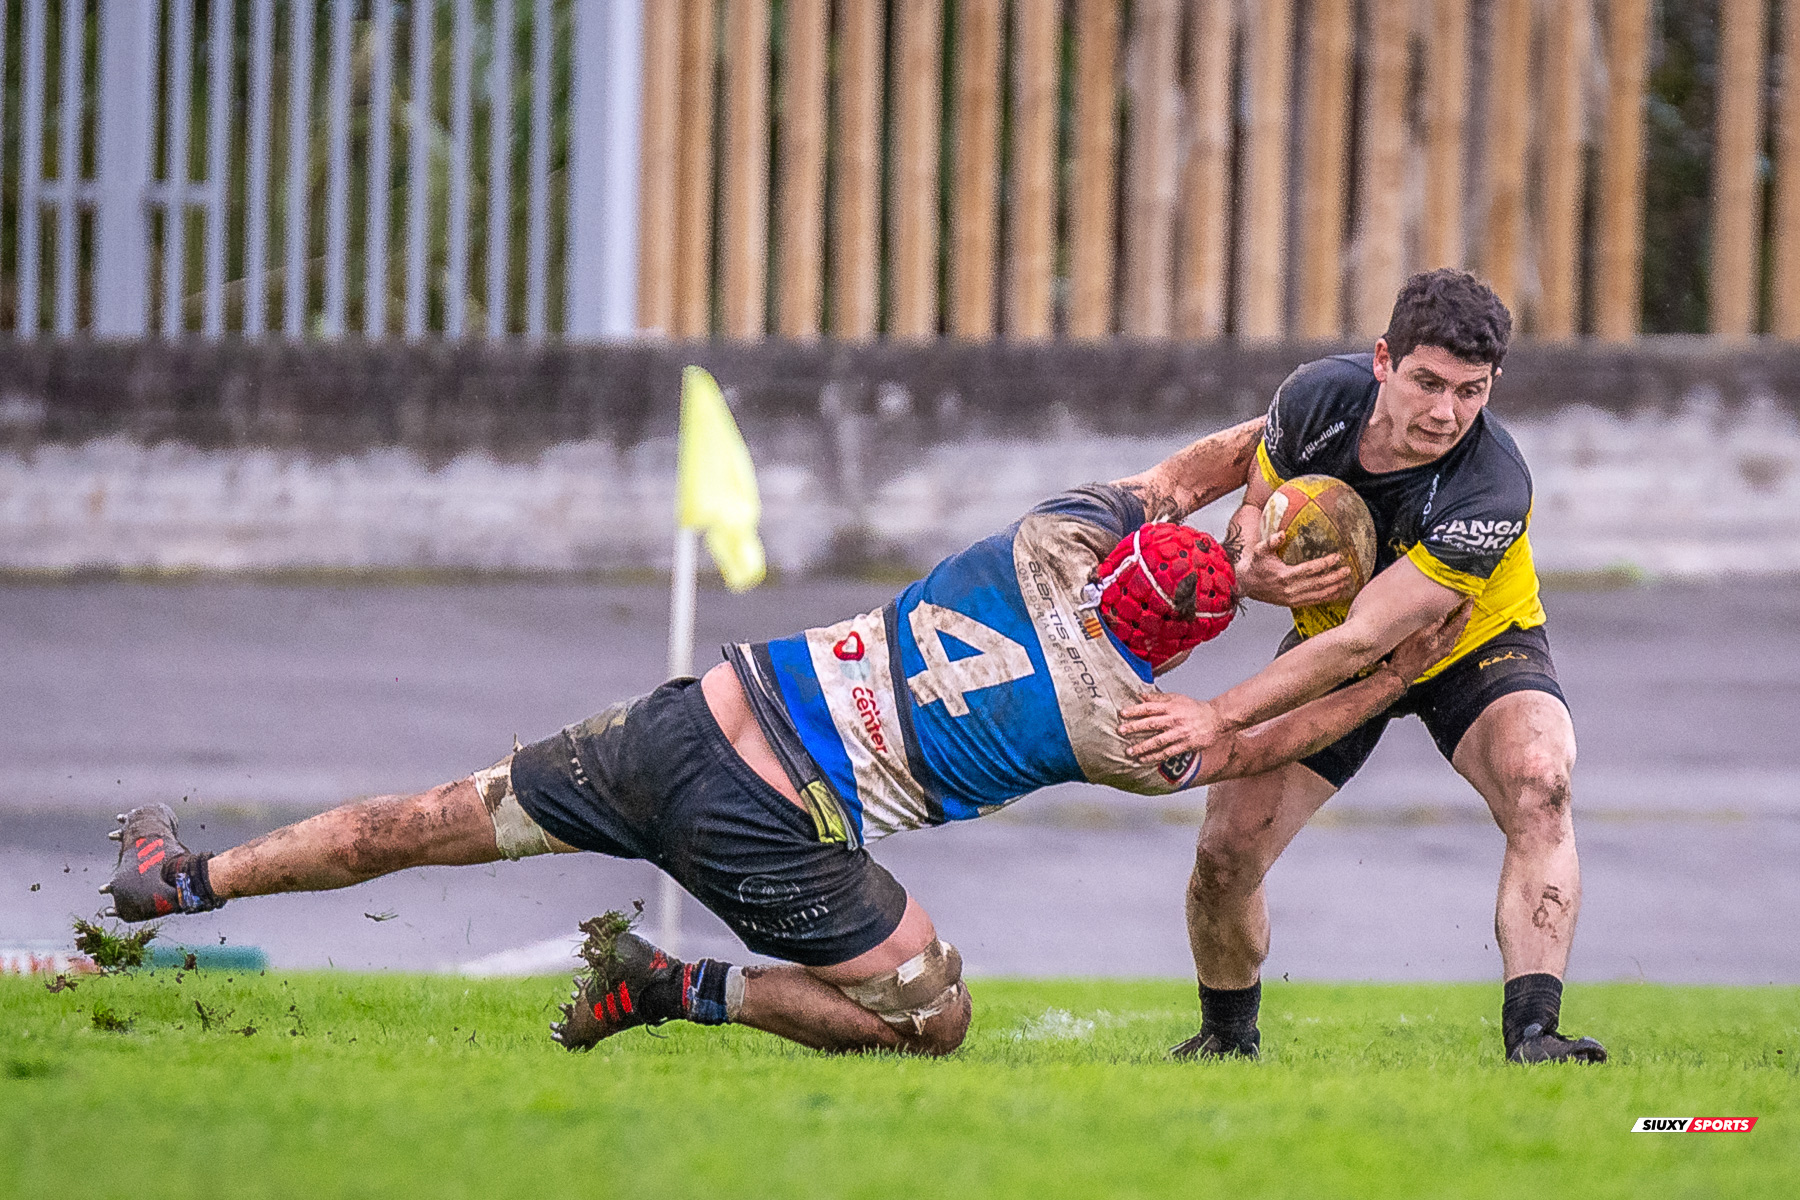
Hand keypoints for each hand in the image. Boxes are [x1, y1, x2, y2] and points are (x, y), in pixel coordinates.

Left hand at [1119, 693, 1228, 762]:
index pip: (1149, 707)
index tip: (1122, 714)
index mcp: (1170, 707)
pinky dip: (1154, 757)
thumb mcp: (1176, 698)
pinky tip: (1143, 759)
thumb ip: (1158, 698)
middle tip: (1120, 731)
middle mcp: (1174, 719)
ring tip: (1129, 751)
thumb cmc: (1194, 708)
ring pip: (1158, 740)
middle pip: (1151, 723)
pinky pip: (1167, 752)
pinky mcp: (1185, 745)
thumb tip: (1141, 696)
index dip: (1135, 710)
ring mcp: (1179, 733)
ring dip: (1142, 746)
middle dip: (1134, 727)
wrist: (1216, 718)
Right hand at [1235, 526, 1353, 607]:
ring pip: (1318, 595)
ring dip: (1334, 589)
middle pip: (1318, 584)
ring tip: (1346, 582)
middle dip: (1335, 577)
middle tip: (1347, 570)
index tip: (1337, 557)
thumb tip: (1282, 534)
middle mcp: (1290, 589)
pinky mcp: (1292, 603)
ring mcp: (1292, 598)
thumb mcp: (1260, 551)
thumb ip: (1271, 542)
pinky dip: (1327, 598)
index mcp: (1284, 576)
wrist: (1246, 584)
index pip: (1310, 569)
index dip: (1325, 563)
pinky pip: (1313, 602)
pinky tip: (1336, 593)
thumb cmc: (1255, 566)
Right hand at [1384, 600, 1473, 682]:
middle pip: (1460, 626)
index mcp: (1446, 639)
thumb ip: (1434, 623)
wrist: (1402, 673)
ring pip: (1455, 631)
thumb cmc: (1408, 654)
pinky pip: (1448, 636)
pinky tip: (1445, 624)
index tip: (1470, 597)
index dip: (1466, 608)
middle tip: (1466, 601)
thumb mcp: (1421, 634)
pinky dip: (1450, 627)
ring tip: (1457, 609)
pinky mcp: (1437, 653)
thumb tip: (1444, 613)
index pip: (1461, 621)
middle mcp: (1448, 645)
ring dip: (1457, 620)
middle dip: (1464, 613)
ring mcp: (1443, 650)